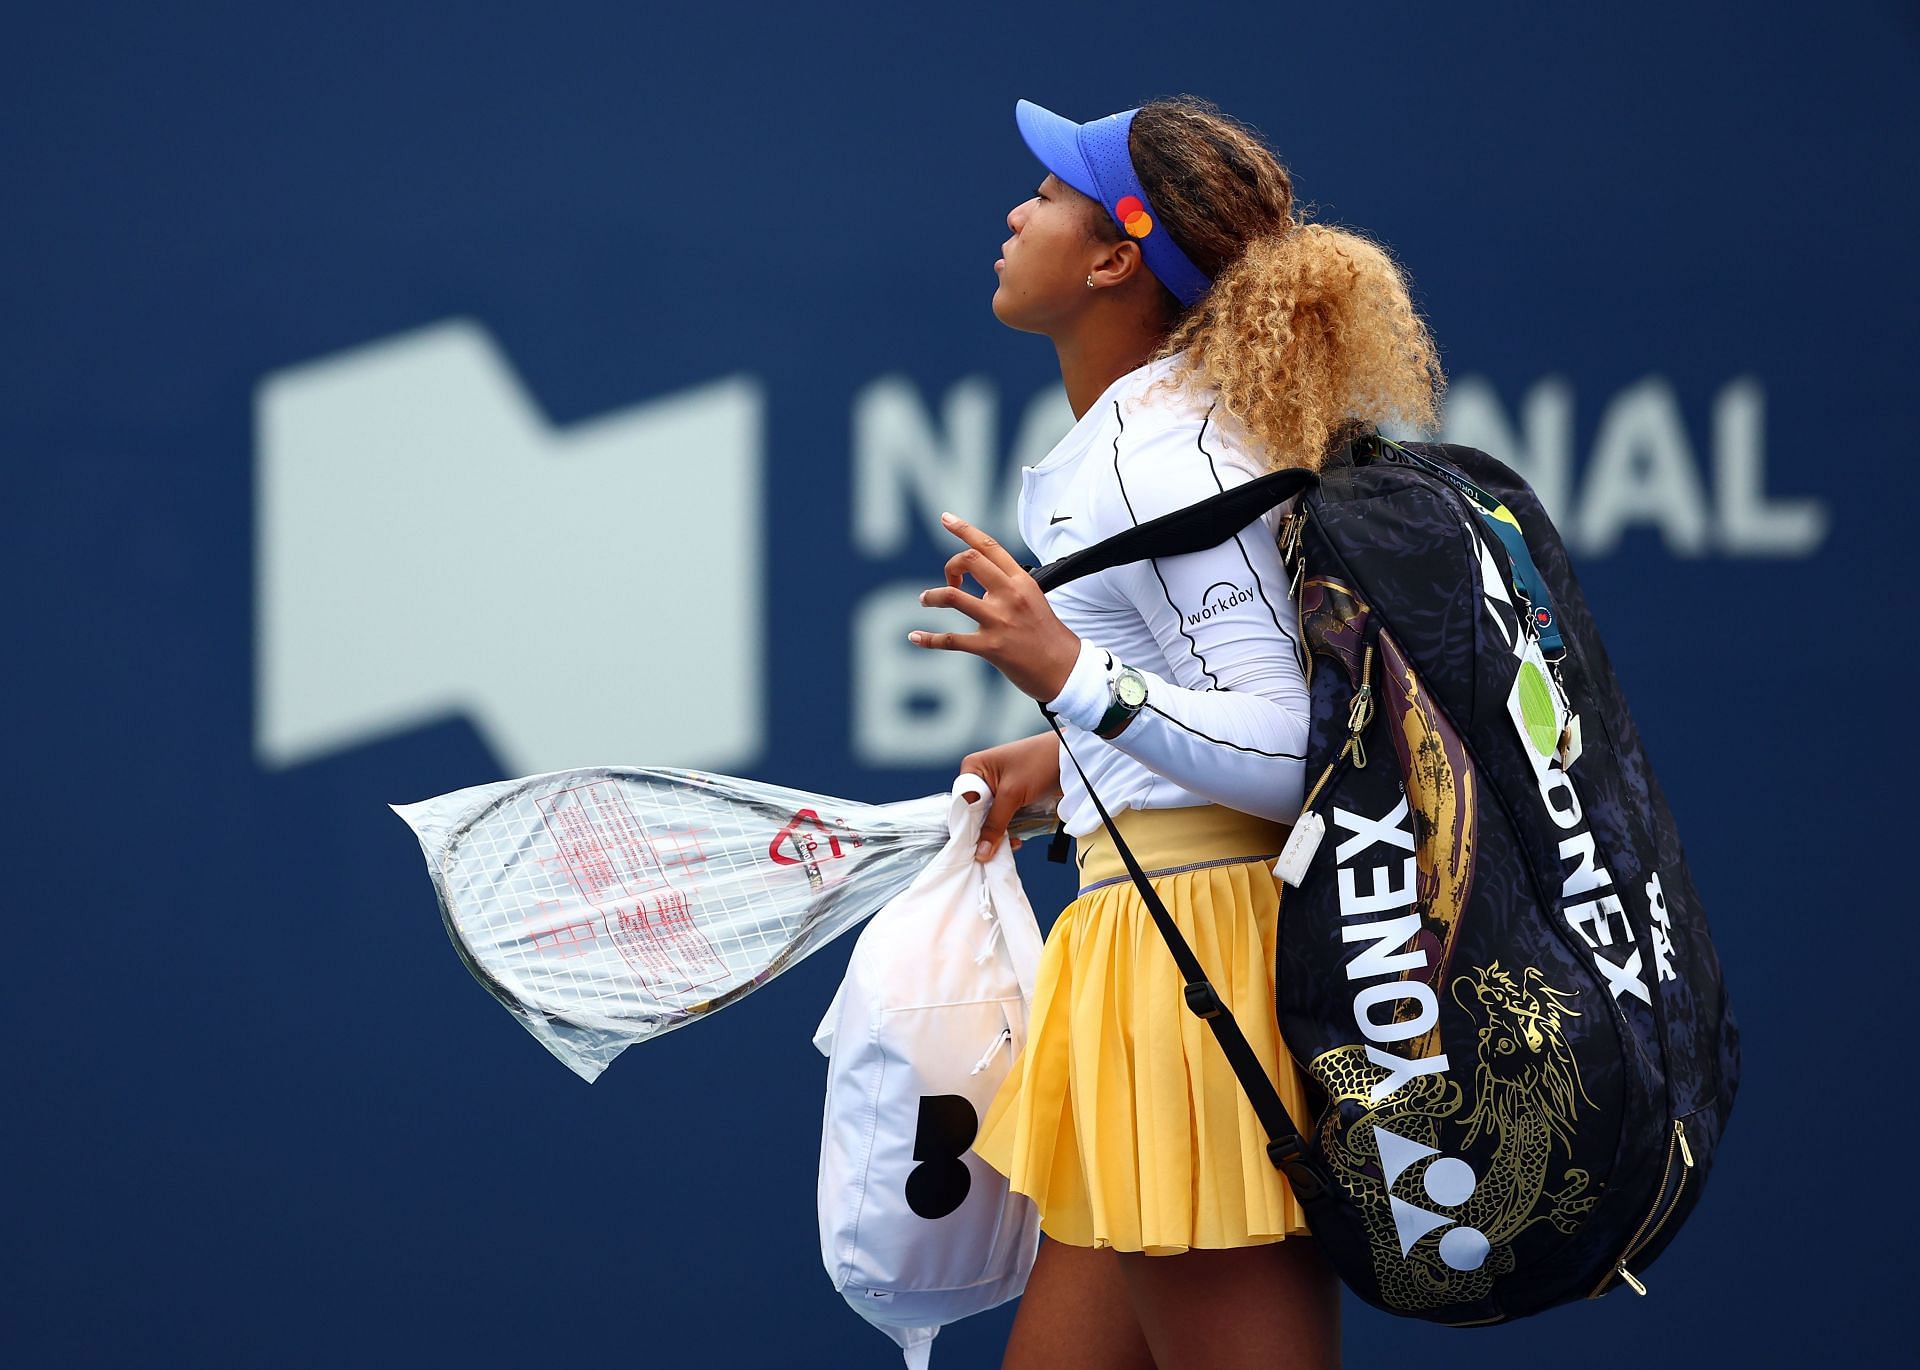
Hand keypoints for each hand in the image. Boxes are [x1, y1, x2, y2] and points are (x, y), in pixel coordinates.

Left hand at [908, 511, 1081, 701]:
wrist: (1065, 669)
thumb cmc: (1048, 635)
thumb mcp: (1034, 599)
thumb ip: (1010, 586)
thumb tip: (986, 582)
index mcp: (1021, 581)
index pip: (989, 546)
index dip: (964, 529)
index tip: (946, 518)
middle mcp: (1009, 595)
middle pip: (969, 560)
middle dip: (951, 566)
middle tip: (951, 581)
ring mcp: (999, 620)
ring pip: (953, 596)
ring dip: (932, 595)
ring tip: (925, 599)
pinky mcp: (990, 647)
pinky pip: (950, 639)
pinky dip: (928, 638)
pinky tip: (915, 637)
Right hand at [959, 733, 1062, 861]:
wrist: (1071, 757)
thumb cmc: (1039, 764)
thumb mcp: (1013, 794)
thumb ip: (995, 823)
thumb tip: (981, 853)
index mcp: (973, 768)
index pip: (961, 804)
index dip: (967, 826)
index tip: (975, 847)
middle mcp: (981, 777)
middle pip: (973, 814)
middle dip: (985, 832)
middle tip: (993, 851)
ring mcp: (996, 789)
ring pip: (989, 819)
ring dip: (998, 835)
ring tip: (1011, 844)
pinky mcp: (1010, 798)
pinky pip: (1002, 819)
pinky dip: (1008, 831)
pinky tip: (1016, 840)